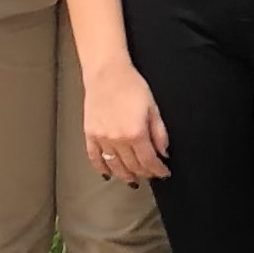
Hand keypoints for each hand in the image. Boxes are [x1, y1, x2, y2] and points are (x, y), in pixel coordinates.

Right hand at [84, 61, 169, 184]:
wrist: (107, 74)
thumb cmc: (131, 86)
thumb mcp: (153, 108)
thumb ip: (159, 133)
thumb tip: (163, 152)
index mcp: (136, 133)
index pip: (149, 161)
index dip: (158, 170)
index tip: (164, 172)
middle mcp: (117, 139)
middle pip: (133, 166)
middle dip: (145, 173)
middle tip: (151, 174)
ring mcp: (102, 138)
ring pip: (115, 166)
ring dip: (125, 175)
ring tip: (133, 179)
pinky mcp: (89, 134)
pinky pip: (95, 158)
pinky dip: (102, 168)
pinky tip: (108, 174)